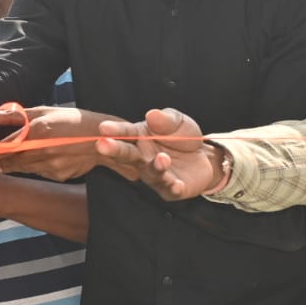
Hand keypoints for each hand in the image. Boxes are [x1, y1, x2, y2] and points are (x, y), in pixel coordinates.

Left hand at [0, 106, 123, 180]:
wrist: (100, 138)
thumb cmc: (71, 119)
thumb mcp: (43, 111)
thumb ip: (13, 114)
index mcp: (37, 131)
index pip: (5, 145)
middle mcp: (43, 150)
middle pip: (12, 160)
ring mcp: (51, 165)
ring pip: (24, 168)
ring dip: (13, 166)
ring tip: (5, 164)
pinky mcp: (58, 175)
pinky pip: (40, 173)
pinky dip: (35, 167)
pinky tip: (39, 160)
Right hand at [95, 108, 219, 199]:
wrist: (203, 156)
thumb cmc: (182, 136)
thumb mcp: (178, 121)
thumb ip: (166, 119)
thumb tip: (152, 115)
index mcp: (139, 138)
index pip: (125, 133)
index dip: (114, 131)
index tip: (103, 127)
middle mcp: (143, 158)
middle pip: (127, 154)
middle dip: (115, 150)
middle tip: (102, 145)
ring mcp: (155, 175)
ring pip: (150, 173)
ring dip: (154, 167)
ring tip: (162, 159)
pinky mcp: (170, 190)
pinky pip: (169, 190)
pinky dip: (173, 188)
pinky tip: (176, 184)